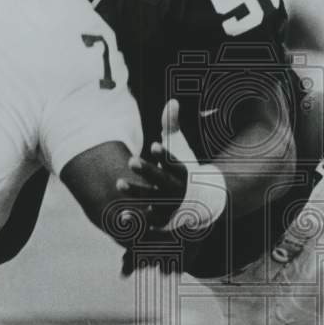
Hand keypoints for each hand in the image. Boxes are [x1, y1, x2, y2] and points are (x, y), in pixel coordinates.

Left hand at [117, 100, 189, 276]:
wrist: (204, 202)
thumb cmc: (186, 171)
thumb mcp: (181, 149)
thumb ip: (173, 127)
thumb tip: (171, 101)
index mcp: (183, 172)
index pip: (174, 162)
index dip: (163, 155)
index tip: (152, 145)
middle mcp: (179, 189)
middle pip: (163, 181)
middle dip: (147, 172)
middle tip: (130, 162)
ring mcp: (173, 207)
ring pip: (155, 200)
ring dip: (139, 194)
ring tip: (119, 184)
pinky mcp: (166, 221)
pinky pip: (153, 223)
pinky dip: (140, 221)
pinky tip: (124, 217)